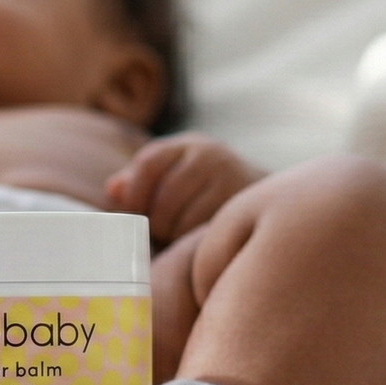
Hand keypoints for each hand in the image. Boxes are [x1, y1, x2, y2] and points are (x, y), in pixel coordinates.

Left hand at [105, 133, 263, 243]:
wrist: (272, 199)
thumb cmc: (208, 192)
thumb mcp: (177, 176)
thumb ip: (142, 181)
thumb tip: (113, 189)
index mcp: (188, 144)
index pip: (148, 162)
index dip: (135, 192)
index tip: (134, 212)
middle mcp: (210, 155)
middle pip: (164, 196)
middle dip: (156, 220)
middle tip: (159, 231)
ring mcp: (229, 178)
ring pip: (181, 217)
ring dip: (172, 233)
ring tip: (178, 235)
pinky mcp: (239, 206)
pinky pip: (200, 231)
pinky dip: (190, 240)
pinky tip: (194, 240)